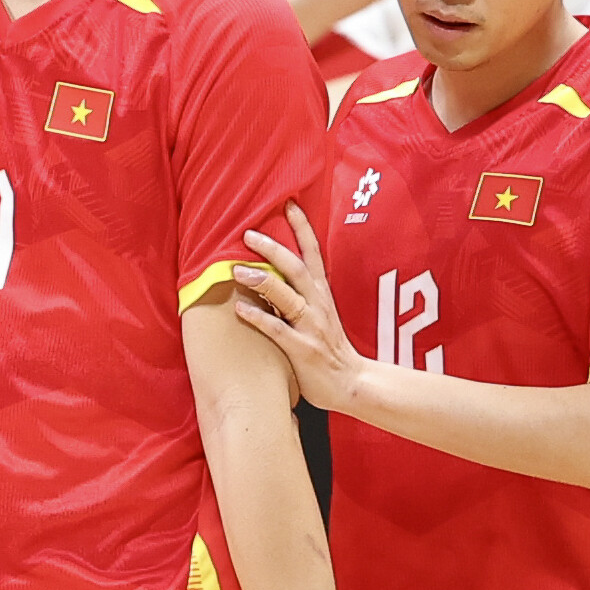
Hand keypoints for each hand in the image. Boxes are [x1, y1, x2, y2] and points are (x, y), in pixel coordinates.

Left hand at [229, 206, 377, 415]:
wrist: (352, 384)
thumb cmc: (331, 350)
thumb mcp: (320, 315)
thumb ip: (301, 296)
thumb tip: (275, 276)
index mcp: (321, 294)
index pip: (313, 254)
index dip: (302, 229)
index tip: (289, 204)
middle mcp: (317, 305)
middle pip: (296, 268)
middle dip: (273, 248)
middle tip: (249, 232)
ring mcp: (311, 327)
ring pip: (287, 296)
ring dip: (263, 280)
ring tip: (237, 269)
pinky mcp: (303, 349)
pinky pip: (278, 331)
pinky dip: (258, 318)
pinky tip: (239, 309)